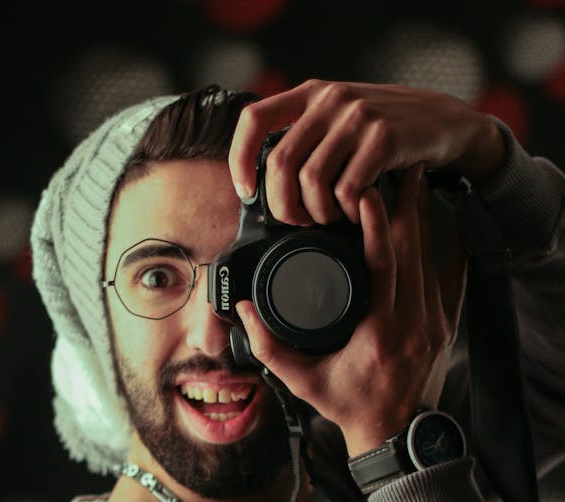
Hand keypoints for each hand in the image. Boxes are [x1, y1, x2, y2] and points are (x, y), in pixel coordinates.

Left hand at [229, 79, 505, 223]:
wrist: (444, 122)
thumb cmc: (384, 135)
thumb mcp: (339, 125)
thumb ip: (306, 141)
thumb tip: (263, 187)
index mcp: (311, 94)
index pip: (255, 120)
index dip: (241, 160)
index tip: (247, 192)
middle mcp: (330, 99)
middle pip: (280, 162)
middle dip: (283, 205)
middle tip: (300, 222)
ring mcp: (358, 116)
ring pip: (311, 180)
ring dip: (318, 213)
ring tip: (333, 218)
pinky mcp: (384, 138)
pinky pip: (348, 189)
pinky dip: (349, 212)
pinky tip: (358, 213)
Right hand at [236, 165, 466, 455]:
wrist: (396, 436)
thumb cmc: (350, 408)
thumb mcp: (303, 381)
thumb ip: (269, 347)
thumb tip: (242, 309)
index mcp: (381, 332)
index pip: (384, 262)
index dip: (377, 220)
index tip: (365, 188)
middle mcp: (415, 321)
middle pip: (414, 246)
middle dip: (405, 201)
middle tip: (395, 161)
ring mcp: (435, 321)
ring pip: (433, 255)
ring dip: (423, 213)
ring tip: (412, 176)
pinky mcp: (445, 323)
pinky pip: (451, 273)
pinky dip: (445, 240)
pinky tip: (443, 211)